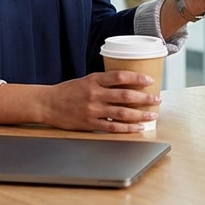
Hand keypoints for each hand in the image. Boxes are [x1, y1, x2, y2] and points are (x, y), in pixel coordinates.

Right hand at [40, 71, 159, 132]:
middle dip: (145, 98)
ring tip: (152, 115)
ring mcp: (93, 110)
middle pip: (126, 96)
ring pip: (122, 113)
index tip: (150, 80)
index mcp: (94, 80)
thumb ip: (104, 82)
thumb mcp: (86, 80)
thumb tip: (127, 84)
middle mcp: (95, 94)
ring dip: (140, 114)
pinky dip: (127, 128)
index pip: (120, 76)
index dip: (137, 78)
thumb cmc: (68, 91)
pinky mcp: (90, 124)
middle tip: (157, 99)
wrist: (47, 104)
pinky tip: (138, 127)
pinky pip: (113, 127)